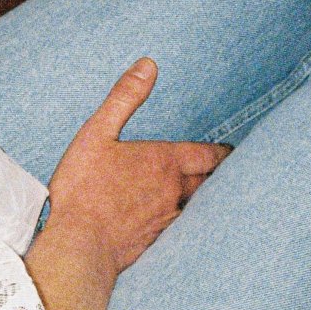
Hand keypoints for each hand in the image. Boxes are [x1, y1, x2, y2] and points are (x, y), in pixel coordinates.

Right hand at [43, 57, 231, 281]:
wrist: (80, 244)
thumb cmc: (84, 187)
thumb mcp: (97, 133)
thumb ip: (124, 98)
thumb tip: (148, 64)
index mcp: (164, 162)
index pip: (207, 155)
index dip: (222, 152)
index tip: (230, 152)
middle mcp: (174, 191)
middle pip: (208, 182)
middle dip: (217, 175)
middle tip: (226, 171)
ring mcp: (167, 219)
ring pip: (198, 206)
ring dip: (205, 198)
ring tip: (209, 193)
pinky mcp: (156, 242)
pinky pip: (180, 228)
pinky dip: (185, 220)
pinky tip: (178, 222)